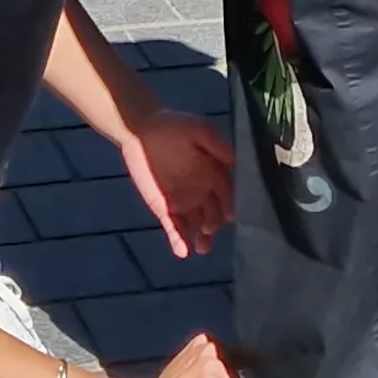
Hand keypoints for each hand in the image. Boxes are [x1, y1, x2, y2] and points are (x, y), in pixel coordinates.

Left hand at [110, 105, 234, 258]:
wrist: (141, 130)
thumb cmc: (173, 125)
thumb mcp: (199, 130)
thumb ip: (217, 145)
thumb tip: (236, 160)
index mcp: (215, 173)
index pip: (228, 193)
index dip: (231, 204)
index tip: (233, 216)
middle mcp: (203, 191)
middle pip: (215, 214)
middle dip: (216, 224)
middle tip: (211, 230)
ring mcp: (184, 201)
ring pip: (198, 225)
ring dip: (202, 238)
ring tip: (202, 247)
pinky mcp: (164, 208)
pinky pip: (174, 227)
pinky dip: (179, 240)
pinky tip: (183, 252)